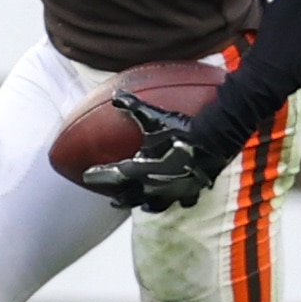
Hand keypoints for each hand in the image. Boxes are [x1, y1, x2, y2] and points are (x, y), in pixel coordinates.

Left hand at [78, 97, 222, 213]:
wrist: (213, 141)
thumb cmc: (181, 129)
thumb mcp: (155, 117)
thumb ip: (133, 107)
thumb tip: (116, 95)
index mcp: (140, 170)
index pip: (112, 176)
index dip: (98, 175)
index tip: (87, 176)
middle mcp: (153, 186)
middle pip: (130, 197)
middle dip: (119, 197)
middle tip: (111, 200)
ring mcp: (172, 192)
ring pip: (154, 205)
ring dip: (144, 204)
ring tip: (140, 206)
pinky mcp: (190, 192)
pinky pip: (181, 202)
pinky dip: (176, 200)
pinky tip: (176, 199)